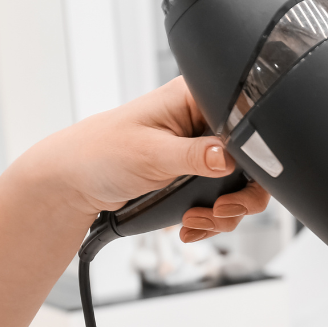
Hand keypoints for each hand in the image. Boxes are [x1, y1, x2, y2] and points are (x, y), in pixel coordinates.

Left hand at [30, 77, 269, 235]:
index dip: (251, 158)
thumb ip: (195, 155)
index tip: (235, 185)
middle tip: (219, 212)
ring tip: (196, 222)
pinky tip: (190, 226)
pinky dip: (210, 221)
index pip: (246, 124)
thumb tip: (230, 157)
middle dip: (239, 197)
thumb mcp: (151, 153)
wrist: (75, 182)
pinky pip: (221, 202)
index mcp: (196, 100)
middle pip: (252, 163)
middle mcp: (204, 124)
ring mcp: (202, 152)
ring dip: (222, 215)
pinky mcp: (196, 177)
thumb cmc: (100, 152)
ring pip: (239, 189)